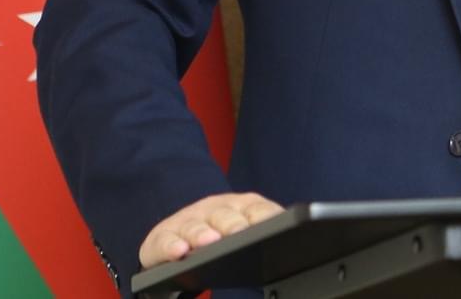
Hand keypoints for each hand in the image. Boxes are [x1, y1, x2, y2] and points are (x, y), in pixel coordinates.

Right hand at [139, 191, 283, 267]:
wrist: (174, 234)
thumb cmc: (217, 236)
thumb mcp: (241, 231)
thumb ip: (263, 231)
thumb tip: (297, 240)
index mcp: (239, 208)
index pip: (257, 208)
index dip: (266, 216)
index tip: (277, 226)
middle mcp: (213, 210)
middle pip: (225, 215)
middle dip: (234, 224)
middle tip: (242, 234)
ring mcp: (187, 221)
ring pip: (195, 226)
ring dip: (202, 233)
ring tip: (209, 242)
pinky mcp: (163, 237)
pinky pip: (166, 240)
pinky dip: (172, 245)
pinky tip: (179, 252)